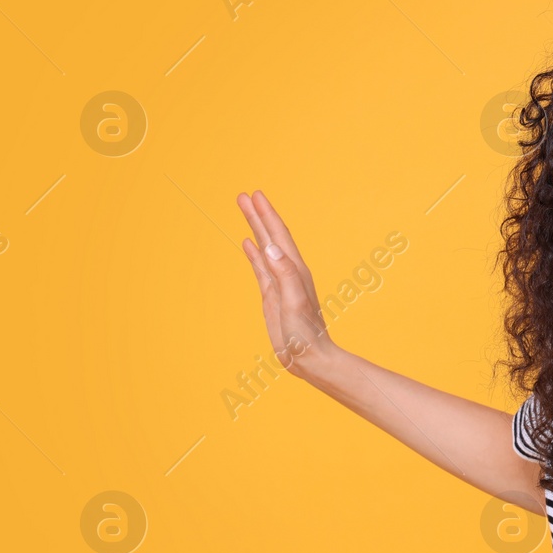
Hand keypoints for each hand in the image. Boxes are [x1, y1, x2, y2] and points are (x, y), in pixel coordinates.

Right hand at [237, 190, 339, 378]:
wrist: (309, 357)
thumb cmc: (305, 334)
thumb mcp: (293, 301)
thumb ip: (284, 274)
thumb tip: (269, 247)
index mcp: (295, 269)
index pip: (279, 234)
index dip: (267, 214)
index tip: (255, 194)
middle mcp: (288, 271)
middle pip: (270, 235)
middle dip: (258, 214)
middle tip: (243, 194)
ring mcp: (279, 282)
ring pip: (264, 248)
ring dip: (255, 228)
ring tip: (244, 209)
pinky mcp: (272, 295)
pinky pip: (261, 267)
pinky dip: (254, 253)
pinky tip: (248, 243)